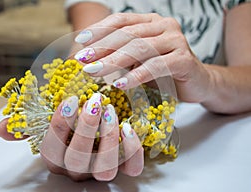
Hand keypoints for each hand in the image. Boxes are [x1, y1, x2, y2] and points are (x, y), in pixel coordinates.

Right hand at [0, 94, 143, 180]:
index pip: (51, 148)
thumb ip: (27, 124)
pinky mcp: (124, 166)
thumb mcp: (49, 118)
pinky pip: (132, 168)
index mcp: (56, 157)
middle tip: (93, 102)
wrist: (98, 121)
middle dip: (85, 129)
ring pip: (105, 169)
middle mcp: (77, 168)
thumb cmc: (71, 120)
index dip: (59, 125)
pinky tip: (128, 128)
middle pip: (77, 161)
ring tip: (111, 112)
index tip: (71, 100)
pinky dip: (132, 150)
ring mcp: (101, 169)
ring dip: (108, 140)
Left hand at [73, 13, 210, 102]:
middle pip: (127, 34)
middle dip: (101, 47)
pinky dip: (135, 76)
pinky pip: (154, 66)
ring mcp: (176, 40)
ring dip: (113, 61)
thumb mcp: (139, 61)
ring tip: (93, 71)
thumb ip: (120, 55)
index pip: (121, 21)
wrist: (198, 84)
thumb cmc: (164, 72)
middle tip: (82, 59)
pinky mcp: (183, 59)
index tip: (80, 41)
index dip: (99, 30)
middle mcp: (164, 26)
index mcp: (152, 22)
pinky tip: (119, 84)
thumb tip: (89, 59)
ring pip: (138, 48)